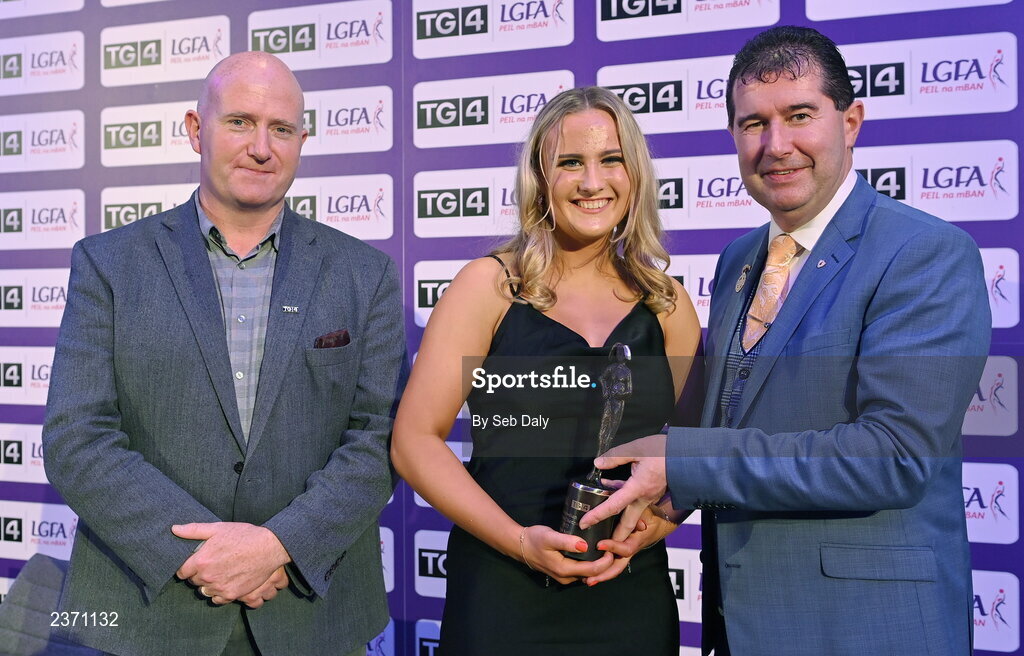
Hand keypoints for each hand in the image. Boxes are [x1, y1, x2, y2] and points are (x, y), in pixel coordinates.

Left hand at [172, 522, 290, 603]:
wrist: (269, 547)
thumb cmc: (244, 535)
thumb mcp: (218, 528)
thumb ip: (194, 530)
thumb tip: (174, 529)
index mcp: (201, 560)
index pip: (181, 572)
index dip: (186, 567)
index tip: (193, 564)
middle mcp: (207, 576)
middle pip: (193, 581)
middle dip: (198, 574)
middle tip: (210, 565)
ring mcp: (219, 587)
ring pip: (204, 591)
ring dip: (208, 585)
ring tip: (219, 574)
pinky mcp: (232, 594)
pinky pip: (217, 600)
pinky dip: (219, 594)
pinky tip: (226, 583)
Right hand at [519, 525, 615, 584]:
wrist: (519, 545)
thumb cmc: (535, 539)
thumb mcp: (550, 536)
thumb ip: (567, 541)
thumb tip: (585, 546)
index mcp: (564, 569)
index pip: (592, 570)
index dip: (605, 561)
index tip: (611, 547)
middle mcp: (566, 577)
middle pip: (593, 574)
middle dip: (606, 564)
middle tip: (614, 548)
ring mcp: (565, 577)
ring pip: (588, 574)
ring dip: (600, 565)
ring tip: (608, 550)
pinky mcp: (564, 572)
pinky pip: (582, 572)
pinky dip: (592, 565)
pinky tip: (596, 554)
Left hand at [579, 434, 667, 535]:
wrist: (687, 454)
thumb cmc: (663, 451)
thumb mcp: (636, 449)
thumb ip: (615, 457)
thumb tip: (598, 463)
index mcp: (638, 488)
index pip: (613, 506)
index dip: (597, 516)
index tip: (584, 523)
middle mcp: (644, 497)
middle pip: (628, 524)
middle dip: (615, 537)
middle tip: (601, 544)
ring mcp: (650, 497)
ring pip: (632, 514)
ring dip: (619, 520)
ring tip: (602, 519)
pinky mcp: (653, 493)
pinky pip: (635, 502)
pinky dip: (623, 500)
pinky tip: (610, 486)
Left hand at [584, 508, 676, 585]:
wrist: (657, 524)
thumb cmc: (651, 517)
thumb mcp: (646, 513)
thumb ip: (640, 516)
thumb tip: (641, 525)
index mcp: (636, 540)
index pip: (625, 548)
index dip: (613, 547)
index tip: (600, 545)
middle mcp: (629, 549)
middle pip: (618, 566)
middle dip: (604, 573)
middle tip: (591, 577)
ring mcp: (625, 553)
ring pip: (614, 568)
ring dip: (601, 575)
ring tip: (587, 580)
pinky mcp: (620, 553)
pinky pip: (611, 564)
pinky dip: (601, 570)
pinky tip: (590, 574)